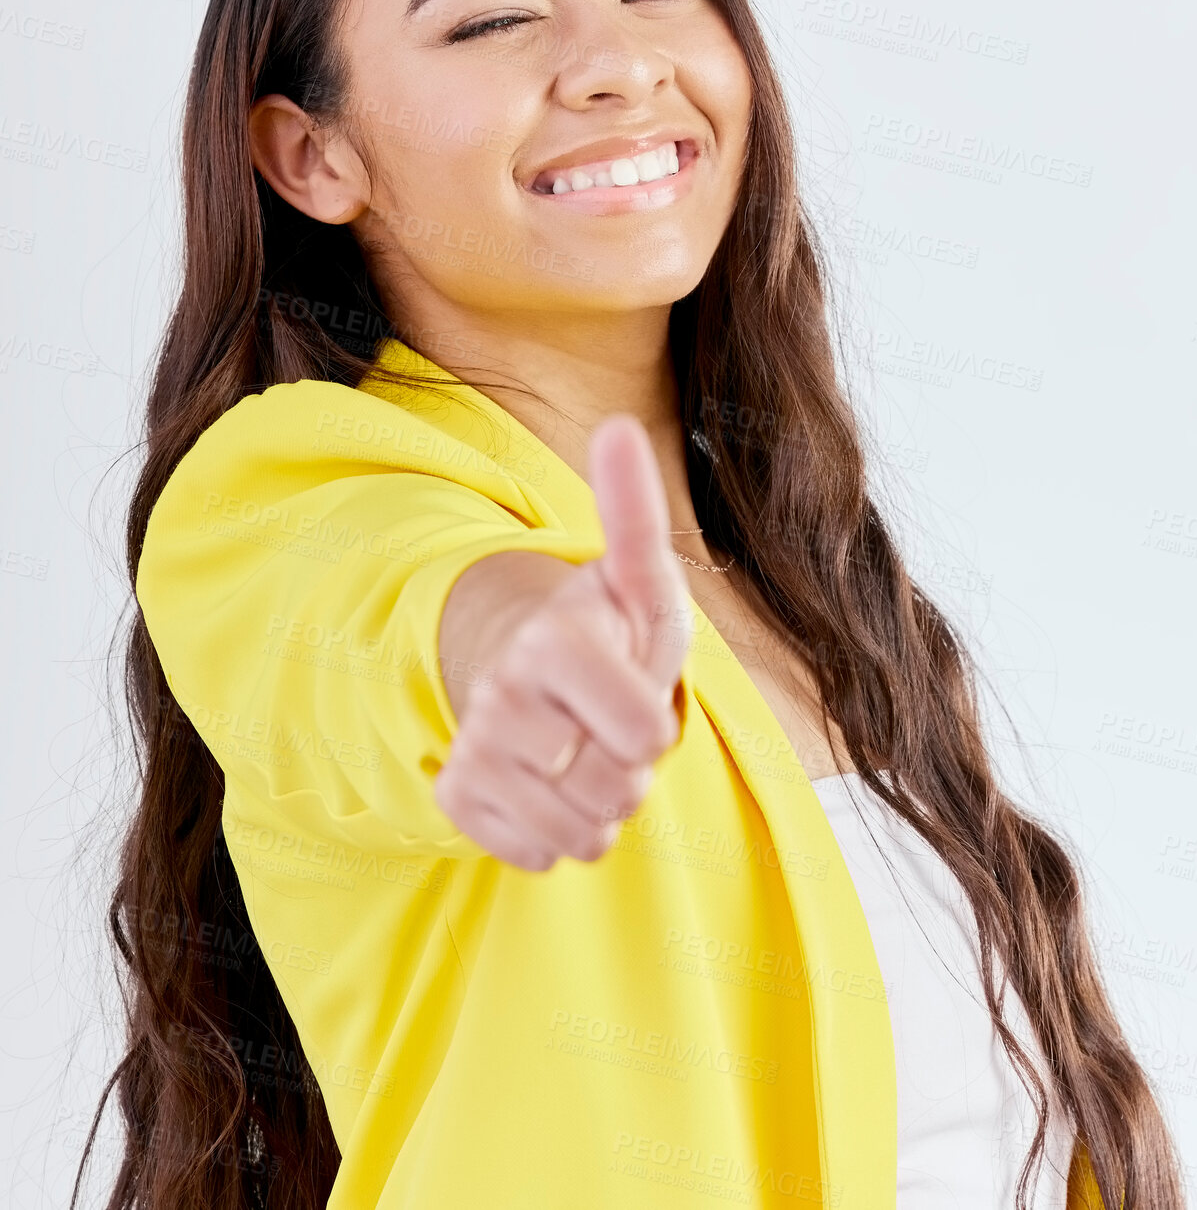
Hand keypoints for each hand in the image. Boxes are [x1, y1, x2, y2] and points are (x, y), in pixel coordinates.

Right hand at [433, 413, 691, 870]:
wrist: (532, 674)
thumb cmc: (604, 629)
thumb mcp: (638, 577)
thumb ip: (633, 512)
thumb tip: (617, 424)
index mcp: (551, 640)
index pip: (642, 735)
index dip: (655, 726)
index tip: (635, 692)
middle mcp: (501, 694)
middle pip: (612, 788)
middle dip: (629, 767)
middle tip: (609, 723)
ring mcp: (474, 748)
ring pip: (579, 830)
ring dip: (598, 804)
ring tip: (583, 750)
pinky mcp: (458, 797)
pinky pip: (536, 853)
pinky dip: (556, 833)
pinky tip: (548, 784)